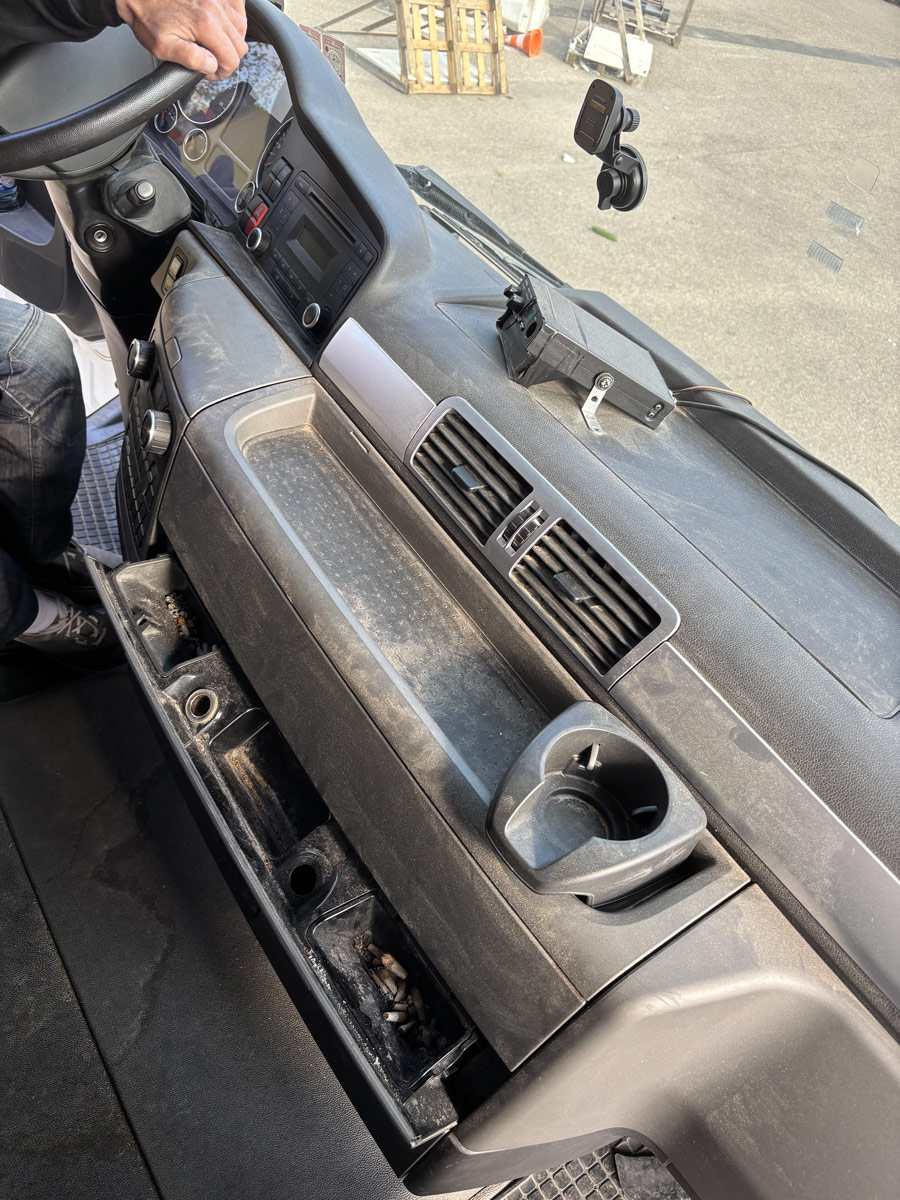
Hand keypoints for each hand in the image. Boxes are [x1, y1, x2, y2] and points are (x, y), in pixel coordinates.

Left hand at [115, 0, 248, 80]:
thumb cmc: (148, 17)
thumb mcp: (162, 47)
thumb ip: (190, 59)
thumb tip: (211, 66)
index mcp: (205, 25)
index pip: (232, 59)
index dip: (222, 72)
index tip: (210, 72)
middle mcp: (214, 9)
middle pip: (239, 45)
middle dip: (227, 58)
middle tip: (211, 61)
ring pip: (241, 29)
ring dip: (231, 41)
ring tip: (214, 45)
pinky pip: (237, 8)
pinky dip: (234, 20)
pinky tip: (222, 27)